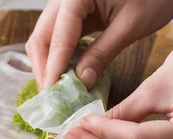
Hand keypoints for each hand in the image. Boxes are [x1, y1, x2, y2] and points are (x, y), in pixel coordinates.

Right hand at [26, 0, 172, 89]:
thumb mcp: (130, 26)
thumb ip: (102, 53)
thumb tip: (81, 81)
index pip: (58, 37)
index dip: (53, 68)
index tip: (50, 93)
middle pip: (42, 36)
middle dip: (44, 67)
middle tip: (50, 96)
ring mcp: (67, 3)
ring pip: (46, 36)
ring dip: (49, 62)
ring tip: (56, 89)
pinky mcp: (74, 10)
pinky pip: (59, 34)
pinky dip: (60, 54)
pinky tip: (66, 72)